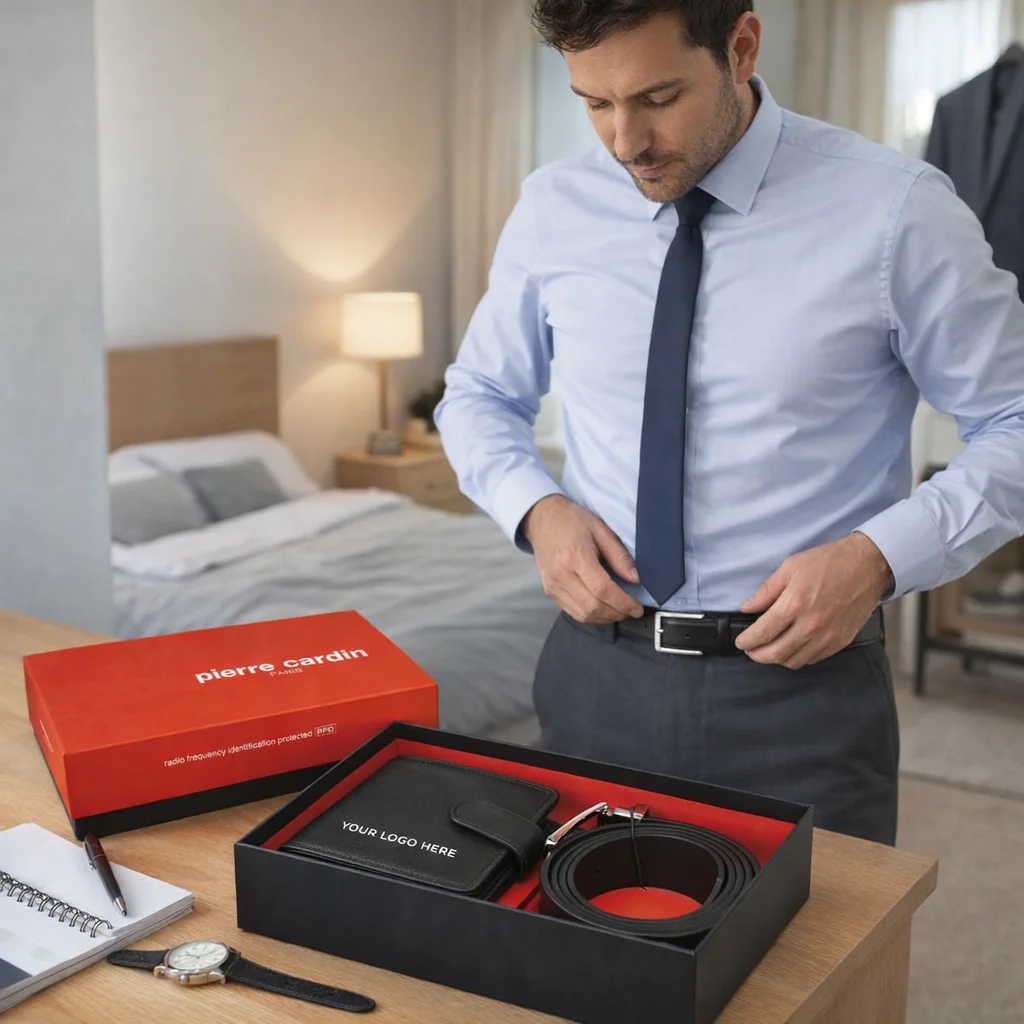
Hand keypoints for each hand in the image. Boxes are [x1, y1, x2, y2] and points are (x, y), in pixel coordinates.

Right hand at [523, 496, 644, 624]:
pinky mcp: (550, 591)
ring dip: (605, 617)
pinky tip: (602, 608)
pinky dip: (591, 615)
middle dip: (616, 613)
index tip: (636, 607)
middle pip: (592, 606)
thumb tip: (634, 578)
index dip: (622, 602)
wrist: (542, 520)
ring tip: (619, 610)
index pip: (602, 589)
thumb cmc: (570, 521)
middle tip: (631, 610)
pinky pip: (572, 612)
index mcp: (574, 556)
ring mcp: (553, 585)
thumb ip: (619, 555)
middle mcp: (561, 574)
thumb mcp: (600, 529)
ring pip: (582, 614)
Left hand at [733, 532, 893, 668]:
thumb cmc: (829, 562)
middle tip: (750, 650)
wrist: (868, 566)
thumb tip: (747, 607)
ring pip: (794, 661)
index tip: (741, 641)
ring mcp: (827, 636)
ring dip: (777, 659)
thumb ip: (766, 591)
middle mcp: (810, 625)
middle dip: (757, 655)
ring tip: (769, 649)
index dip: (747, 641)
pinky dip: (798, 657)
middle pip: (775, 653)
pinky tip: (792, 648)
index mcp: (794, 604)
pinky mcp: (840, 641)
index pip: (762, 633)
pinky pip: (813, 659)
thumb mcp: (790, 567)